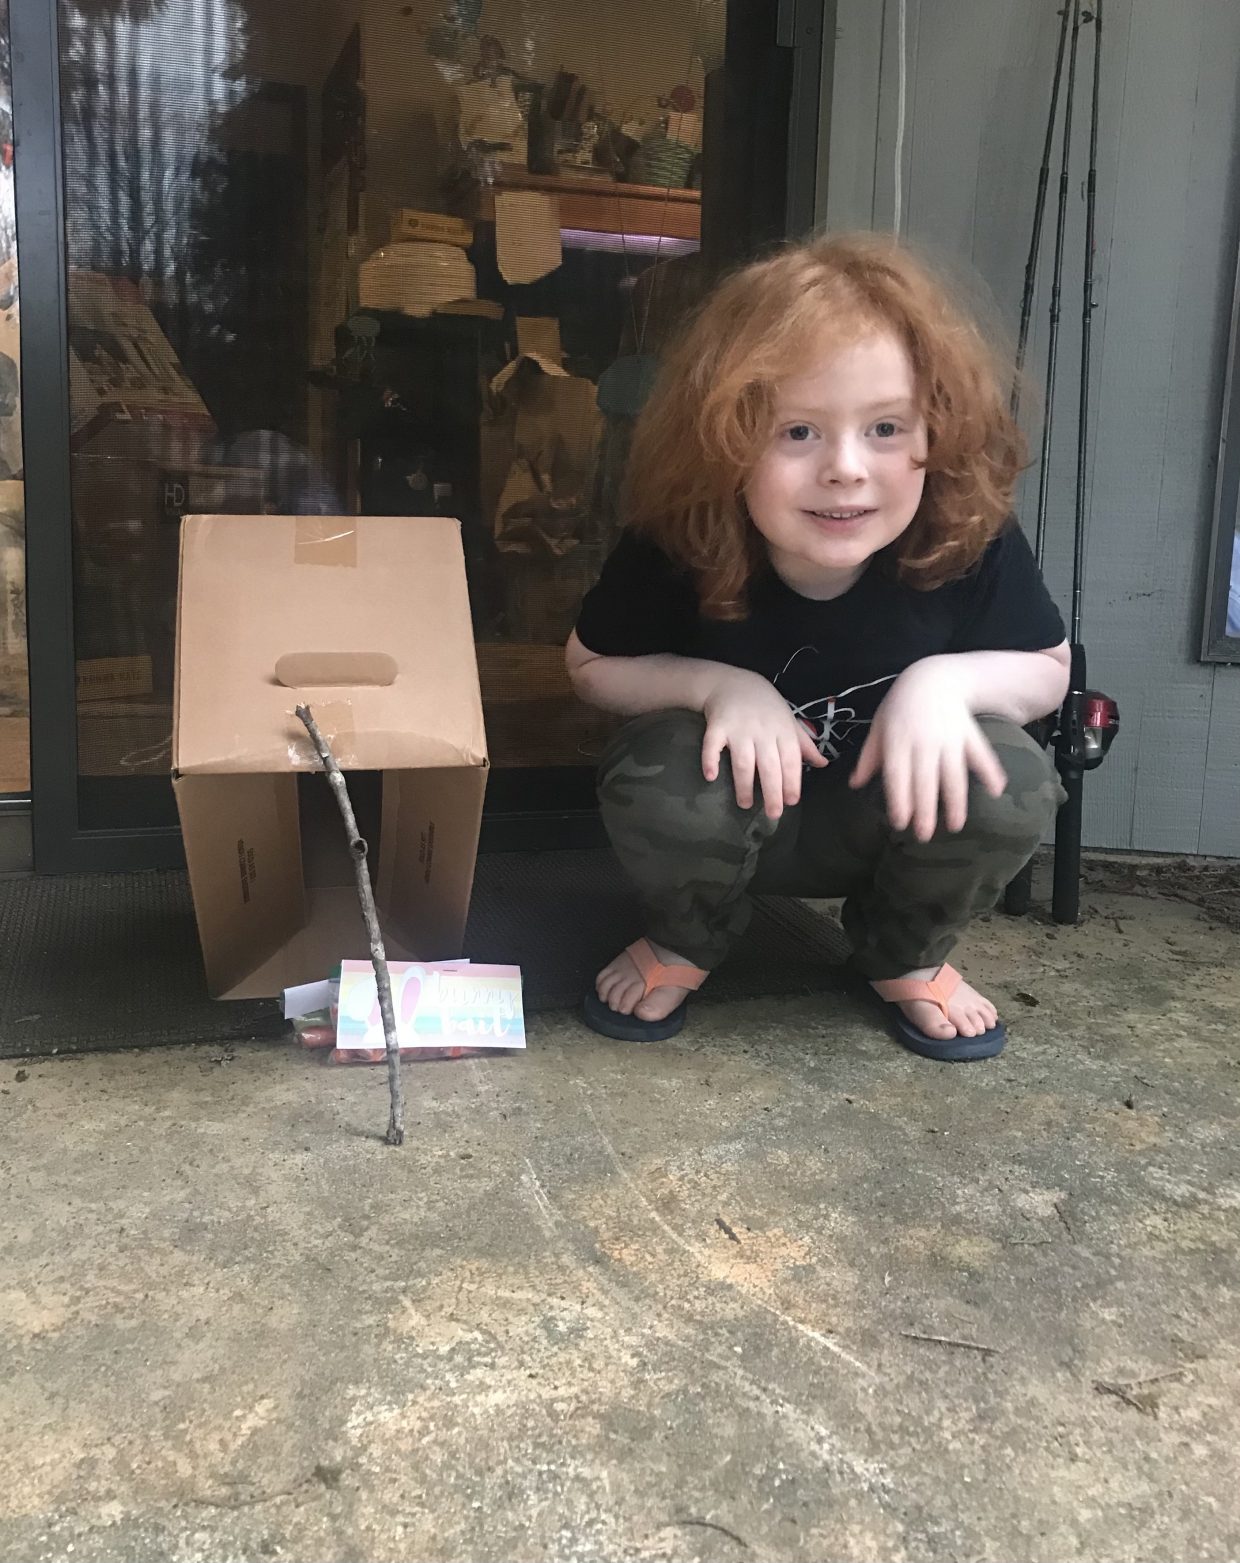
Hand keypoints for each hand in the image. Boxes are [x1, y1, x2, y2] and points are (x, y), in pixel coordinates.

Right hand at [701, 668, 827, 818]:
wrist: (732, 682)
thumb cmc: (765, 706)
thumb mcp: (788, 721)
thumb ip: (804, 744)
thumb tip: (823, 764)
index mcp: (782, 731)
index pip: (791, 760)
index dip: (792, 782)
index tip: (792, 802)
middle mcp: (762, 731)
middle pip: (769, 765)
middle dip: (772, 791)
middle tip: (773, 814)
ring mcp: (739, 728)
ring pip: (743, 760)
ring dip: (744, 784)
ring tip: (745, 804)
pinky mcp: (717, 726)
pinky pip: (712, 744)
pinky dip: (710, 760)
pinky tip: (710, 776)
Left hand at [850, 658, 1006, 839]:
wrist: (932, 678)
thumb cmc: (900, 707)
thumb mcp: (879, 727)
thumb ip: (869, 757)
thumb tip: (855, 784)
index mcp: (897, 741)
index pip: (897, 775)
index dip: (899, 799)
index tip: (900, 823)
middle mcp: (923, 741)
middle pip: (924, 780)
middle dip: (925, 809)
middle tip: (925, 836)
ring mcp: (948, 737)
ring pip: (953, 773)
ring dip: (956, 800)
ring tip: (956, 825)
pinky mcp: (969, 733)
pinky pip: (980, 753)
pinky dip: (990, 770)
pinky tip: (996, 790)